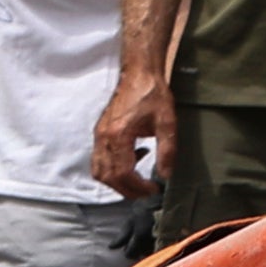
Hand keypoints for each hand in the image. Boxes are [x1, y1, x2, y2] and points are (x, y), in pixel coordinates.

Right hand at [94, 71, 175, 200]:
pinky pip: (99, 160)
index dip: (137, 187)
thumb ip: (167, 151)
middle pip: (107, 177)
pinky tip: (134, 159)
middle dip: (126, 189)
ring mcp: (99, 135)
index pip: (122, 173)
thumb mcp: (167, 123)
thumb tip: (165, 175)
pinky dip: (113, 168)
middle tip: (146, 192)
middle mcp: (103, 137)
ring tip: (139, 181)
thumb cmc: (153, 94)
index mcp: (118, 135)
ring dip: (117, 181)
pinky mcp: (100, 133)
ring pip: (99, 171)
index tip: (154, 190)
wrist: (139, 74)